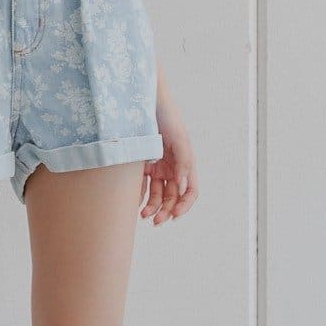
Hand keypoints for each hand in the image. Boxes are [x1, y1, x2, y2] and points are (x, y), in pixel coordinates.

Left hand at [140, 94, 196, 226]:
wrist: (143, 103)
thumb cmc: (166, 117)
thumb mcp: (179, 138)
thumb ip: (183, 163)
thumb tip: (182, 187)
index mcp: (186, 164)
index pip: (190, 191)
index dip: (184, 205)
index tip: (175, 216)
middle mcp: (173, 168)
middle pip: (172, 197)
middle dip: (166, 211)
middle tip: (155, 221)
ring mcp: (158, 167)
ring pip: (157, 195)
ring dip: (153, 207)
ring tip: (143, 215)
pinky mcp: (143, 165)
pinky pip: (143, 186)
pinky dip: (140, 196)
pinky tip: (135, 203)